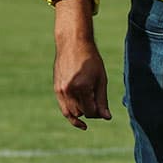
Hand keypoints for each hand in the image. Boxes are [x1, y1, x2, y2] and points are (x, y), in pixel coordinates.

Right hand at [52, 0, 111, 129]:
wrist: (73, 43)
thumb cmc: (91, 59)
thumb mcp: (101, 79)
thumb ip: (103, 99)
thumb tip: (106, 118)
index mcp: (82, 87)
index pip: (91, 112)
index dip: (99, 112)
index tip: (103, 106)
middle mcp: (69, 90)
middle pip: (81, 113)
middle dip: (90, 112)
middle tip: (97, 103)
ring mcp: (60, 90)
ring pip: (71, 112)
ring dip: (81, 112)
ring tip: (89, 105)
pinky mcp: (56, 89)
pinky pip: (63, 107)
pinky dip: (70, 113)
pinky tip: (79, 119)